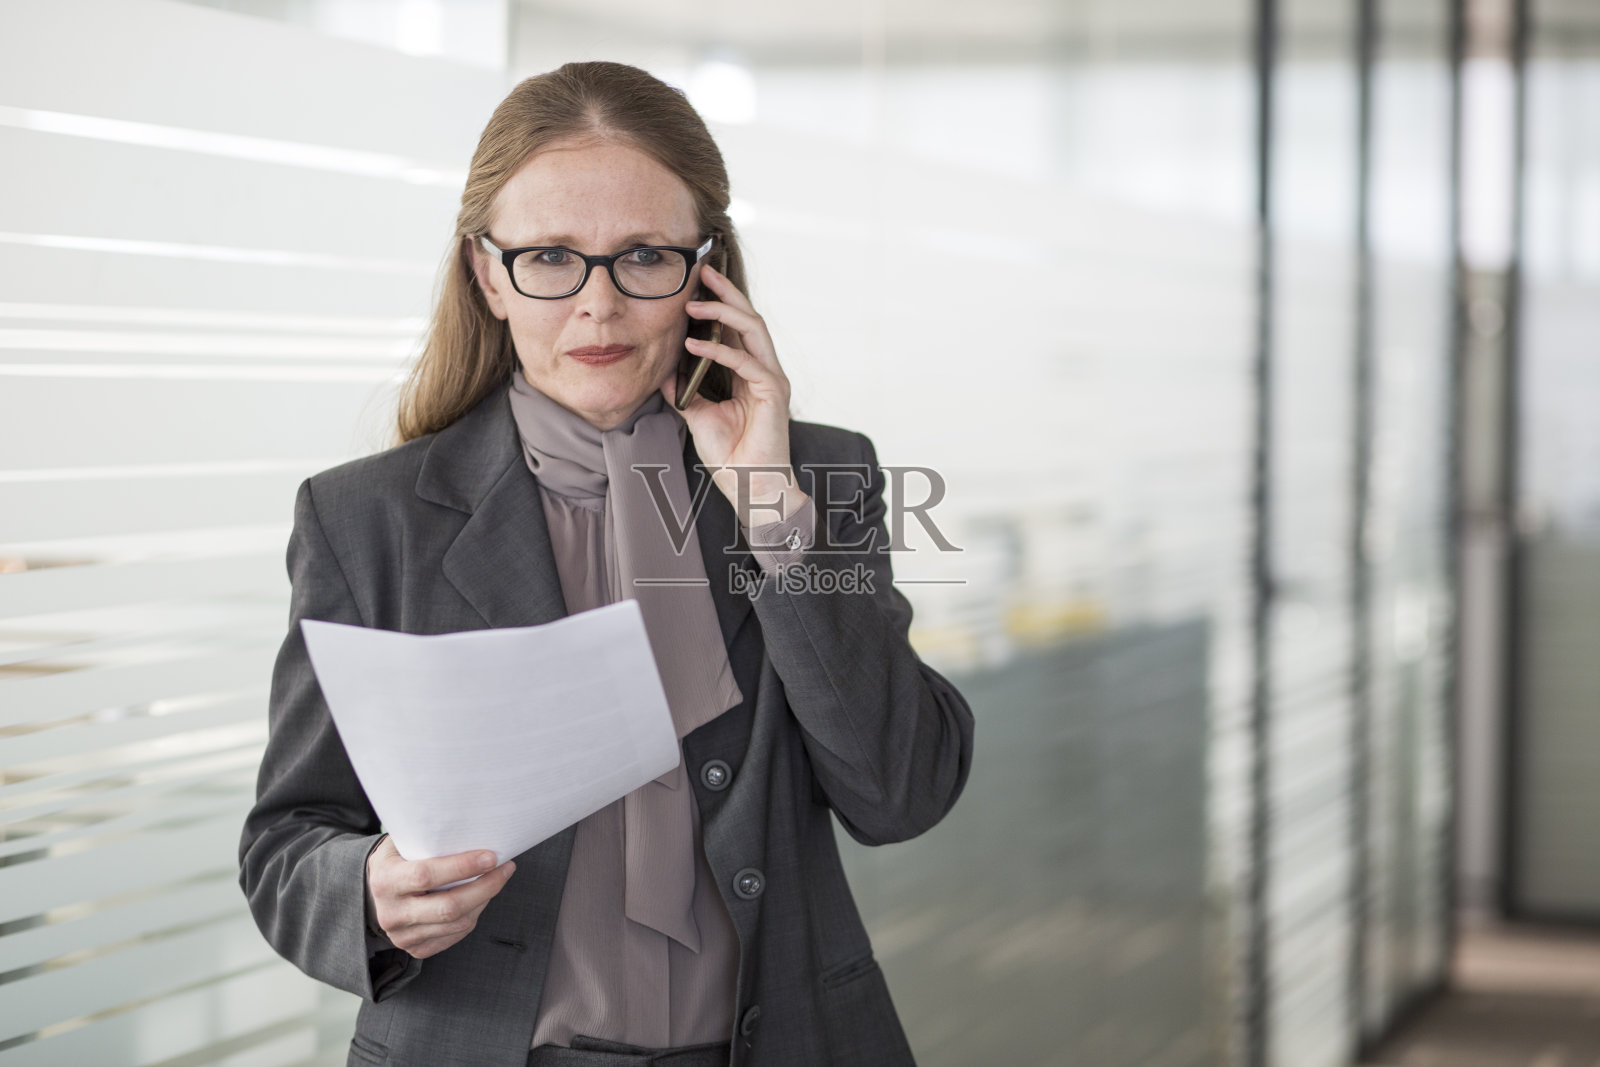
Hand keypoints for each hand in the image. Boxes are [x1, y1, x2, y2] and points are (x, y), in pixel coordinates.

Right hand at [364, 835, 515, 958]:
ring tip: (498, 879)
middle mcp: (391, 913)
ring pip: (457, 923)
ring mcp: (403, 935)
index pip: (426, 875)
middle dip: (485, 887)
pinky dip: (474, 915)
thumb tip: (474, 831)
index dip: (462, 867)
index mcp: (386, 881)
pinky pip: (455, 935)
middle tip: (506, 868)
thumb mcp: (402, 843)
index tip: (491, 856)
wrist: (371, 892)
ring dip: (485, 900)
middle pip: (448, 907)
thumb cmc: (396, 859)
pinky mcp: (416, 949)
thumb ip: (428, 840)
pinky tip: (482, 898)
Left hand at [661, 263, 807, 525]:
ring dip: (722, 312)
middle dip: (726, 292)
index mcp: (750, 372)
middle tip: (703, 272)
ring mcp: (772, 379)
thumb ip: (685, 390)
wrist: (748, 486)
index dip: (720, 302)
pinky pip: (745, 361)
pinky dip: (719, 350)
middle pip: (749, 318)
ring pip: (753, 330)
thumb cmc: (730, 455)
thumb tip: (664, 371)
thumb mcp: (698, 414)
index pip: (737, 328)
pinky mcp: (773, 393)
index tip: (698, 283)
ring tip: (693, 304)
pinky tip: (693, 346)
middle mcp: (766, 370)